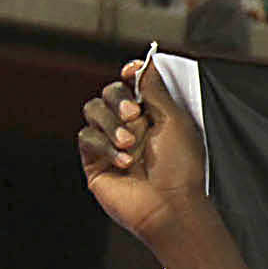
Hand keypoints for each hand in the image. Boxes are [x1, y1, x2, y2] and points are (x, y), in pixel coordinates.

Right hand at [78, 58, 209, 248]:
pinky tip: (124, 161)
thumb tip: (147, 62)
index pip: (131, 84)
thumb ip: (156, 90)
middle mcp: (130, 127)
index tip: (132, 72)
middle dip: (118, 99)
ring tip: (130, 144)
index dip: (129, 75)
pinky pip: (87, 138)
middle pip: (108, 93)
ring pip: (93, 111)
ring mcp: (111, 143)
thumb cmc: (181, 168)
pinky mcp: (95, 161)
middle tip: (134, 115)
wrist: (170, 206)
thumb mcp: (174, 121)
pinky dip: (105, 146)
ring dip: (111, 124)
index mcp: (152, 115)